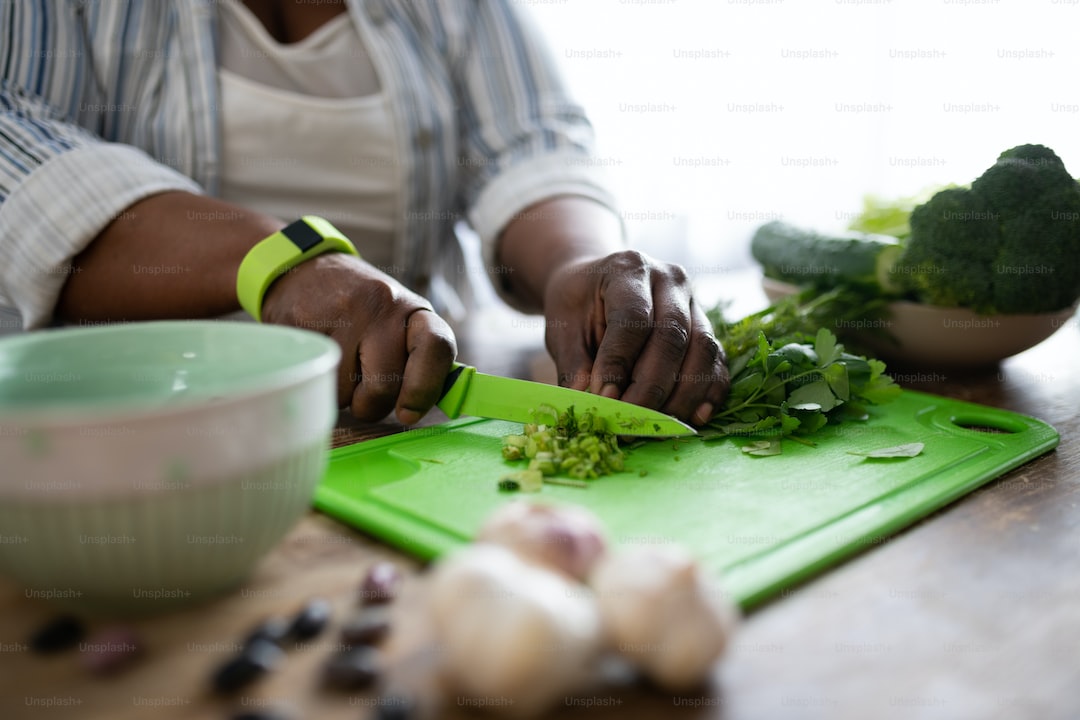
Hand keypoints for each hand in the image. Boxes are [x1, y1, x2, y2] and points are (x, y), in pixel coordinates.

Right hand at [262, 253, 456, 424]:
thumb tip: (421, 407)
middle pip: (384, 387)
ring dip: (344, 395)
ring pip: (347, 394)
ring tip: (340, 364)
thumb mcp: (398, 324)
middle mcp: (382, 308)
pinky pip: (318, 382)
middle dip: (373, 404)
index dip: (425, 388)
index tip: (409, 413)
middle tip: (364, 389)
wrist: (305, 272)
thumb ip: (418, 361)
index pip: (437, 347)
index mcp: (413, 310)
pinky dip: (320, 383)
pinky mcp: (306, 325)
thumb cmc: (361, 313)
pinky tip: (320, 358)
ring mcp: (342, 315)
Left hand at [542, 250, 728, 426]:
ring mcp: (695, 303)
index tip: (604, 399)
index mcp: (629, 270)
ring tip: (656, 426)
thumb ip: (573, 362)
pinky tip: (693, 419)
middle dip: (651, 387)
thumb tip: (586, 401)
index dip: (619, 362)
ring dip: (682, 396)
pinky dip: (709, 393)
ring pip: (703, 350)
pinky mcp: (707, 329)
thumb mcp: (563, 327)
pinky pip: (718, 362)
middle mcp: (670, 280)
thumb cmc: (579, 306)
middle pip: (673, 336)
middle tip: (629, 422)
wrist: (598, 285)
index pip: (632, 319)